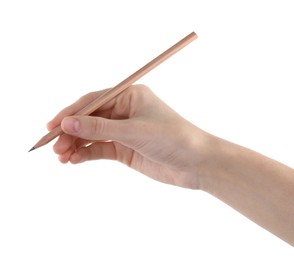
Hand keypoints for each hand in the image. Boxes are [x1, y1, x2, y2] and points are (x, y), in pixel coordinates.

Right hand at [47, 85, 208, 188]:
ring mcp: (124, 131)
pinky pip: (101, 149)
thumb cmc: (173, 138)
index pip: (93, 101)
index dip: (71, 112)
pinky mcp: (125, 148)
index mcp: (130, 96)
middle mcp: (125, 111)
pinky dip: (87, 154)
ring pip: (93, 135)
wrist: (196, 163)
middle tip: (55, 147)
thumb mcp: (134, 131)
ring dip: (77, 145)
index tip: (52, 126)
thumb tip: (68, 123)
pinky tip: (75, 160)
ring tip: (62, 157)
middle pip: (90, 119)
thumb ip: (99, 128)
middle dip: (71, 132)